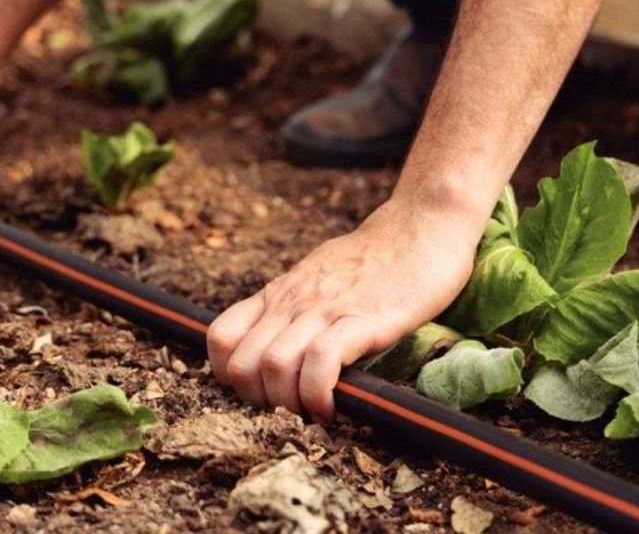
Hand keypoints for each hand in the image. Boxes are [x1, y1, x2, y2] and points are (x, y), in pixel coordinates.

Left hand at [207, 200, 480, 422]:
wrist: (418, 227)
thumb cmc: (372, 258)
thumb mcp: (315, 276)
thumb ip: (294, 305)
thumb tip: (279, 340)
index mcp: (278, 293)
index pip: (220, 337)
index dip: (230, 375)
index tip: (262, 389)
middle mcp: (292, 301)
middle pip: (241, 364)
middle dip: (258, 401)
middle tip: (290, 409)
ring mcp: (324, 308)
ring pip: (273, 365)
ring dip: (288, 404)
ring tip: (312, 411)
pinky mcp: (361, 318)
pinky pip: (320, 362)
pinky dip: (318, 395)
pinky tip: (333, 406)